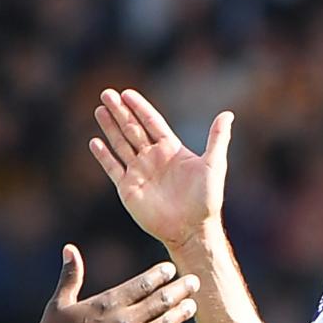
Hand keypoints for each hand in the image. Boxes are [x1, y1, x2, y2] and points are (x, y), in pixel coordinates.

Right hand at [27, 244, 198, 322]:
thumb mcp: (59, 304)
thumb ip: (70, 276)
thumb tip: (70, 248)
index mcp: (108, 304)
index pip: (143, 284)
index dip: (160, 275)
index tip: (171, 269)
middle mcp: (124, 322)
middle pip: (161, 302)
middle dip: (180, 290)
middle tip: (194, 281)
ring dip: (180, 313)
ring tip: (192, 305)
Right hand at [89, 88, 229, 251]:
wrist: (192, 229)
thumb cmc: (206, 199)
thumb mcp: (214, 165)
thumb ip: (217, 138)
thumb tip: (227, 114)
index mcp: (171, 149)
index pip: (152, 122)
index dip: (139, 107)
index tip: (127, 93)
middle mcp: (153, 158)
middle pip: (132, 129)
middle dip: (120, 111)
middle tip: (107, 93)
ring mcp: (139, 172)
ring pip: (121, 144)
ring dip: (109, 127)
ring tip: (99, 110)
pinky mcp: (129, 188)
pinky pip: (113, 168)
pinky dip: (104, 156)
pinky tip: (94, 142)